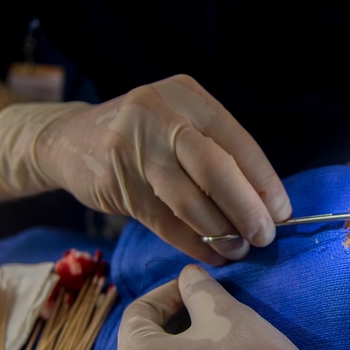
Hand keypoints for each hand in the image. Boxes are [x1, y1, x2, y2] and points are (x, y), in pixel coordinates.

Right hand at [33, 75, 291, 264]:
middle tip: (264, 237)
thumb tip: (265, 203)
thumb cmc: (141, 137)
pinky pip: (163, 220)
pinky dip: (191, 242)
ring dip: (219, 231)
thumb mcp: (177, 124)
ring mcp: (132, 146)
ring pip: (188, 198)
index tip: (282, 214)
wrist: (67, 140)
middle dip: (246, 208)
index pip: (237, 142)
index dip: (265, 182)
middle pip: (216, 167)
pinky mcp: (115, 181)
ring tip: (238, 250)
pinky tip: (210, 255)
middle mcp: (160, 113)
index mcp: (187, 94)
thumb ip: (215, 152)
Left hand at [115, 264, 309, 349]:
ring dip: (178, 349)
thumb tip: (187, 277)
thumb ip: (198, 287)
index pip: (137, 312)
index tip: (195, 286)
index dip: (167, 292)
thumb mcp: (226, 312)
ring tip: (215, 337)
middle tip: (207, 308)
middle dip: (172, 320)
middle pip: (142, 344)